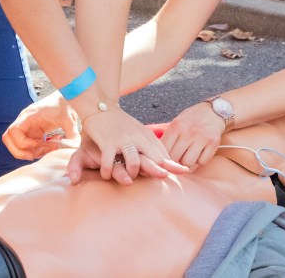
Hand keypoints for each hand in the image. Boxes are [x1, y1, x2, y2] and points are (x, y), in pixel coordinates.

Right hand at [2, 90, 78, 159]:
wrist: (66, 99)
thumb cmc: (65, 105)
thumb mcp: (70, 119)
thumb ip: (72, 133)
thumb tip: (74, 147)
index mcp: (30, 115)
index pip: (13, 131)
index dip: (22, 142)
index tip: (38, 143)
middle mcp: (24, 121)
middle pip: (8, 139)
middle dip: (21, 151)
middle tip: (38, 152)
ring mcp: (27, 127)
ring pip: (16, 145)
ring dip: (31, 152)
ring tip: (50, 147)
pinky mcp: (32, 132)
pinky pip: (27, 146)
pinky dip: (37, 150)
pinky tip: (51, 144)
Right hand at [73, 106, 188, 184]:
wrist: (100, 105)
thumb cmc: (120, 123)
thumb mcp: (138, 131)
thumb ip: (149, 144)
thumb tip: (165, 160)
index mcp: (146, 136)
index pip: (163, 153)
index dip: (173, 164)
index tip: (184, 172)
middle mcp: (137, 138)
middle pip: (154, 157)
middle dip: (160, 170)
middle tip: (163, 178)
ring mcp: (123, 140)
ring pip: (134, 162)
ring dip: (132, 174)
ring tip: (127, 180)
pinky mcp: (107, 142)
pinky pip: (109, 162)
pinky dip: (108, 172)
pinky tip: (106, 175)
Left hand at [160, 102, 225, 170]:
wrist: (214, 110)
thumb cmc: (193, 118)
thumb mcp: (178, 122)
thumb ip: (168, 137)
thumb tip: (158, 156)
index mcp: (176, 126)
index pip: (164, 149)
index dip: (164, 157)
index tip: (166, 159)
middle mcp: (188, 131)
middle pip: (175, 158)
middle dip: (175, 161)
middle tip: (179, 158)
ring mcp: (201, 137)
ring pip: (188, 163)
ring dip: (188, 162)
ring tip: (189, 155)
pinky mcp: (213, 143)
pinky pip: (202, 161)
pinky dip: (200, 160)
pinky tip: (200, 153)